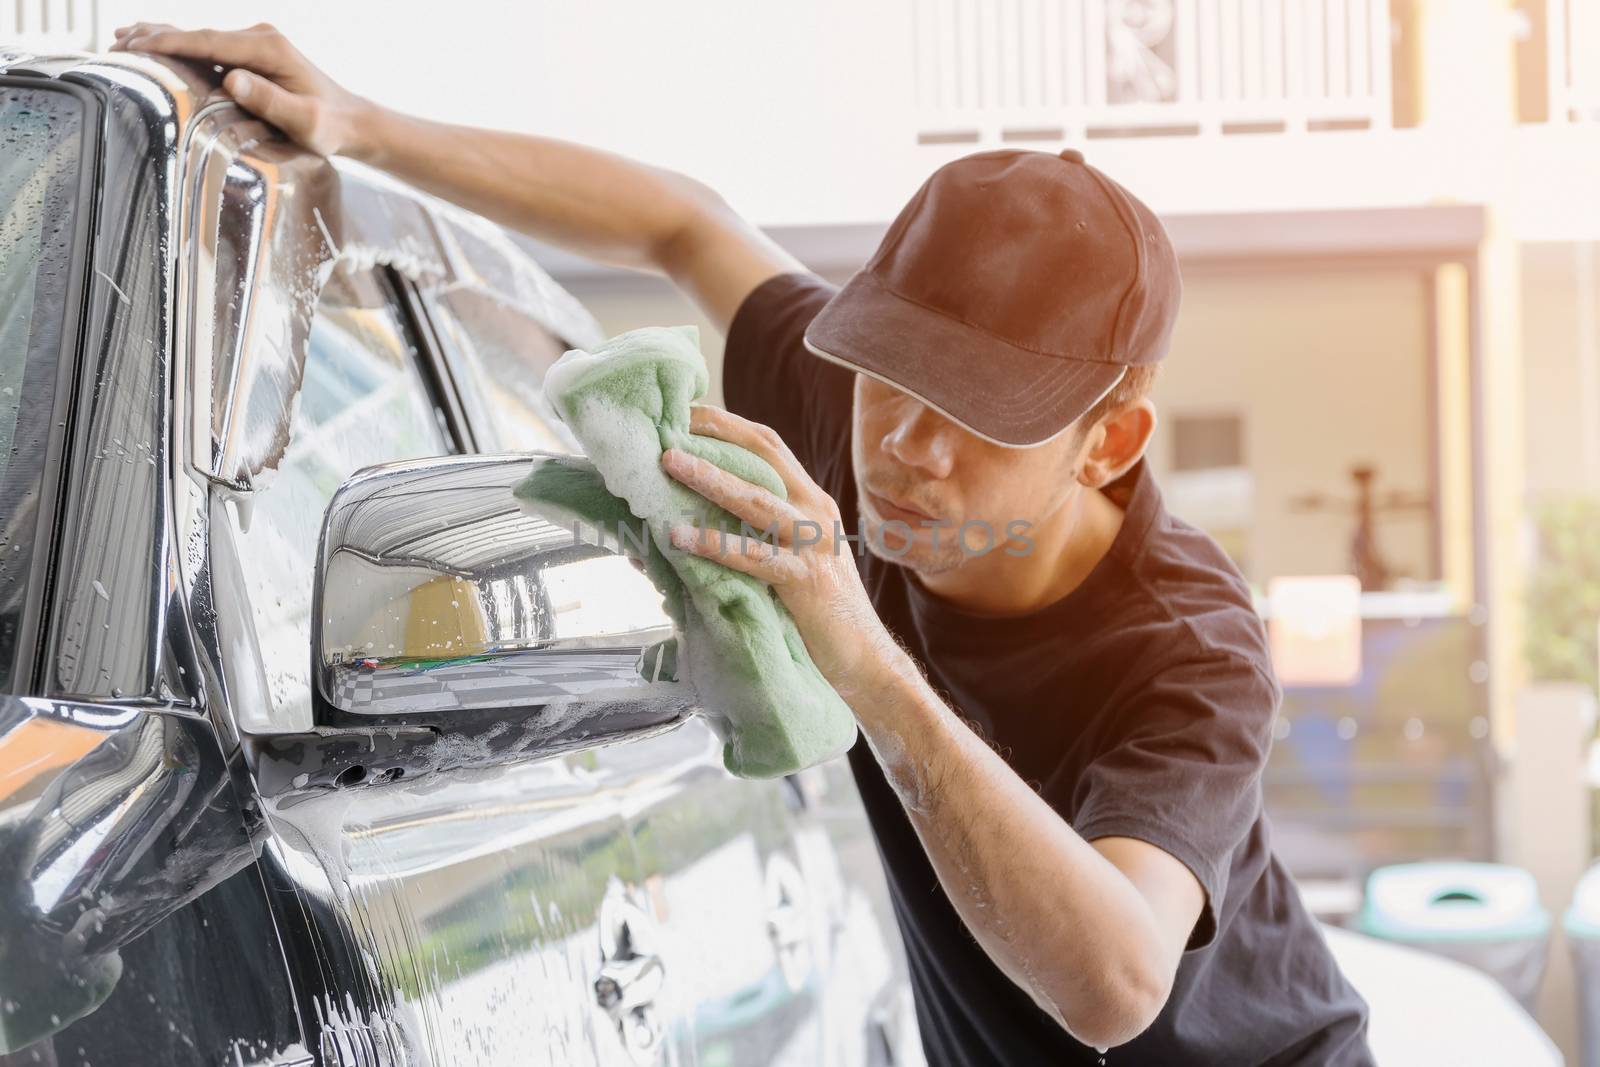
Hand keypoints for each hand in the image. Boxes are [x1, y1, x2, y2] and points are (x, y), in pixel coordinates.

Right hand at [110, 22, 373, 159]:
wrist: (353, 122)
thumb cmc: (331, 127)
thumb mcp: (305, 120)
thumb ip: (270, 100)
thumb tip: (231, 78)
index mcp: (267, 48)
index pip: (208, 42)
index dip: (169, 42)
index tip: (135, 44)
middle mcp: (259, 38)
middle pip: (198, 34)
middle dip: (155, 36)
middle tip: (115, 42)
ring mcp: (256, 44)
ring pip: (200, 38)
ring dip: (163, 38)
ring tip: (123, 38)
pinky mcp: (254, 55)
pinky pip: (210, 48)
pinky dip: (182, 46)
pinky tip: (158, 45)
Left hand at [661, 405, 911, 704]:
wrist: (866, 661)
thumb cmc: (818, 611)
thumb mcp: (791, 556)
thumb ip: (756, 532)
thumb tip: (685, 519)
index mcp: (812, 501)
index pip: (769, 446)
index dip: (728, 423)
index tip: (686, 411)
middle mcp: (817, 512)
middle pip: (765, 456)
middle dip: (718, 432)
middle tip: (671, 421)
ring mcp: (814, 545)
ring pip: (757, 500)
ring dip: (710, 477)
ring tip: (669, 461)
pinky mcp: (805, 582)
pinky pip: (754, 558)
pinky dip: (715, 545)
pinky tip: (679, 538)